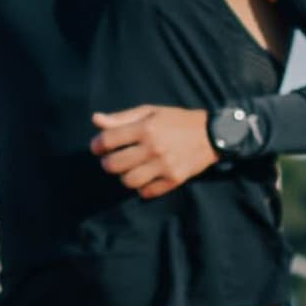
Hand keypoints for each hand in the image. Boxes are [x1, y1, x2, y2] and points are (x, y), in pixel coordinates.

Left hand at [91, 104, 216, 200]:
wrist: (211, 134)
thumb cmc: (176, 121)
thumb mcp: (150, 112)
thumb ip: (121, 118)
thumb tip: (95, 120)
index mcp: (145, 128)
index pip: (108, 140)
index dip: (97, 145)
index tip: (98, 147)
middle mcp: (153, 147)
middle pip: (114, 164)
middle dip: (108, 163)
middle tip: (112, 160)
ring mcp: (164, 166)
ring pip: (128, 181)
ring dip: (124, 176)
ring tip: (129, 169)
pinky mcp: (174, 180)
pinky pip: (146, 192)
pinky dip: (141, 187)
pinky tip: (145, 177)